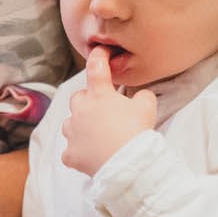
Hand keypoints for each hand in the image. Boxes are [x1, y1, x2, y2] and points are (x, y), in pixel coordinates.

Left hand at [61, 47, 157, 177]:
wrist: (127, 164)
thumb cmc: (137, 132)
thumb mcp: (147, 106)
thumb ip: (142, 95)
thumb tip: (140, 96)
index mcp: (99, 95)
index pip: (96, 68)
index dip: (98, 57)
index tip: (100, 52)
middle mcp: (81, 110)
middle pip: (77, 98)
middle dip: (87, 101)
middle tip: (103, 109)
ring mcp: (73, 133)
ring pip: (70, 124)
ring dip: (80, 126)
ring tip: (96, 134)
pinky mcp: (71, 154)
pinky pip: (70, 151)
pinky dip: (78, 152)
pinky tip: (90, 156)